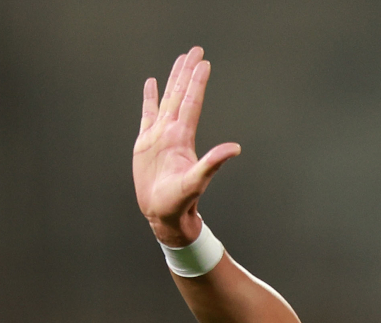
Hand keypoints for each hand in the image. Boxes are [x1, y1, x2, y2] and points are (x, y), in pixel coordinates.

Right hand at [133, 47, 239, 246]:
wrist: (163, 213)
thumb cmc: (180, 201)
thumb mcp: (197, 181)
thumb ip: (213, 163)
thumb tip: (235, 148)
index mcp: (182, 138)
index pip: (191, 102)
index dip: (197, 82)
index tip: (204, 62)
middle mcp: (172, 132)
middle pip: (180, 94)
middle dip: (187, 72)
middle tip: (195, 50)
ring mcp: (158, 135)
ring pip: (165, 99)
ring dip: (172, 79)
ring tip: (179, 60)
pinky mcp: (145, 142)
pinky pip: (146, 114)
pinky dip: (149, 98)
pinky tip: (151, 83)